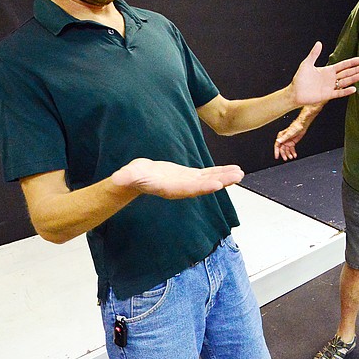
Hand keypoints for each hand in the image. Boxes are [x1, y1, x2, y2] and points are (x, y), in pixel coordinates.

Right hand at [111, 159, 243, 198]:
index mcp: (170, 188)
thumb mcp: (127, 175)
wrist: (134, 179)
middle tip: (238, 176)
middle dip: (222, 181)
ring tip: (241, 173)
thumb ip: (125, 177)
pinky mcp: (190, 176)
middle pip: (205, 184)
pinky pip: (208, 174)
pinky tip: (232, 170)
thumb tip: (117, 179)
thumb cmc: (130, 177)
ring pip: (210, 179)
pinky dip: (220, 172)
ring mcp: (187, 182)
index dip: (203, 186)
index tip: (217, 184)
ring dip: (225, 176)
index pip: (189, 188)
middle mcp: (182, 187)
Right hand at [274, 119, 307, 160]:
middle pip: (282, 149)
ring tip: (291, 157)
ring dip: (288, 154)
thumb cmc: (295, 127)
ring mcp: (288, 142)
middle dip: (284, 154)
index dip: (276, 151)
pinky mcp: (292, 143)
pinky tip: (294, 155)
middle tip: (285, 158)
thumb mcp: (289, 133)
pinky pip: (291, 149)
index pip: (277, 145)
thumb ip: (283, 138)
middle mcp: (284, 140)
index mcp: (281, 136)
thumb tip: (278, 141)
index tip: (277, 156)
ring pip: (287, 150)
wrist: (302, 126)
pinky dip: (293, 152)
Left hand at [290, 42, 358, 105]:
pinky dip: (346, 91)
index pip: (343, 65)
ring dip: (354, 79)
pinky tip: (354, 88)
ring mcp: (331, 87)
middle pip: (347, 73)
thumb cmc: (300, 78)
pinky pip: (339, 93)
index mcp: (328, 70)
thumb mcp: (307, 64)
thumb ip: (314, 54)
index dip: (352, 62)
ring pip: (345, 82)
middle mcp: (331, 78)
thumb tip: (319, 43)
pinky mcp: (328, 95)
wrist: (295, 92)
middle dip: (357, 70)